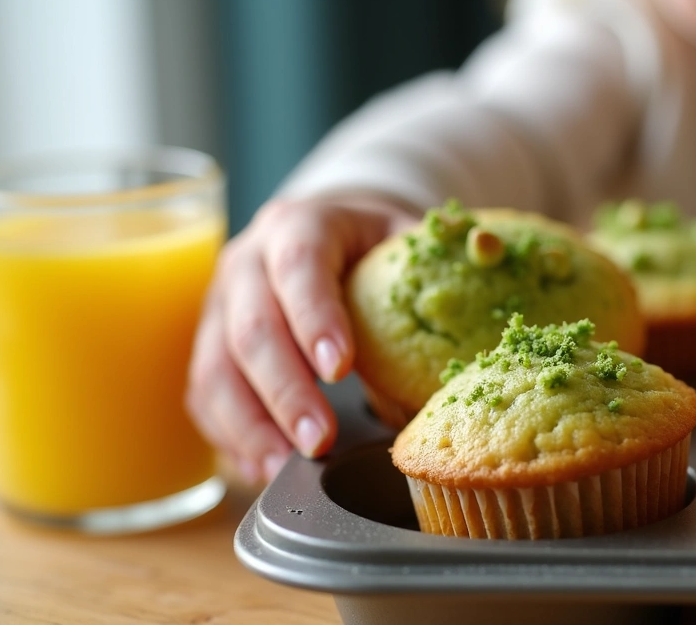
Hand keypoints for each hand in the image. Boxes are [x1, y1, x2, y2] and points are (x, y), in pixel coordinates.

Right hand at [186, 192, 419, 483]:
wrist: (325, 239)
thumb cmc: (374, 246)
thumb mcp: (408, 234)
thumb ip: (444, 245)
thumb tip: (489, 246)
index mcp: (299, 226)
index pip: (298, 265)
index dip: (314, 317)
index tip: (340, 369)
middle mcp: (246, 263)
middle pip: (251, 328)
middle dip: (285, 391)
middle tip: (321, 441)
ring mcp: (218, 308)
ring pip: (216, 370)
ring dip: (252, 425)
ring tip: (286, 469)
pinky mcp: (208, 349)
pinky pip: (206, 397)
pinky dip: (233, 437)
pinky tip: (264, 469)